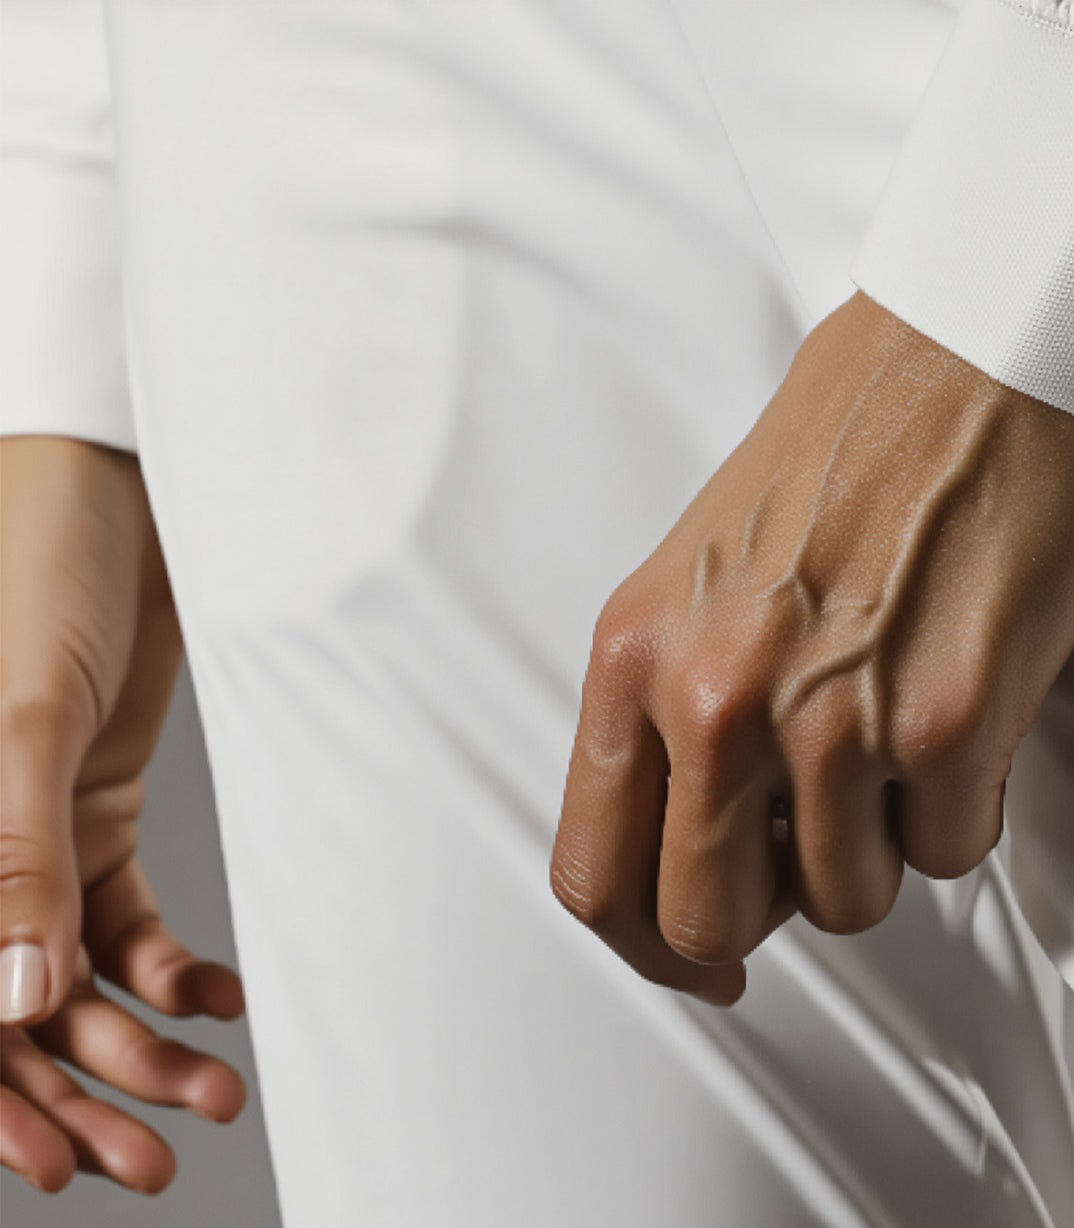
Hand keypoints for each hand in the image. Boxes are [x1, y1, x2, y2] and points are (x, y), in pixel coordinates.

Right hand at [0, 437, 246, 1191]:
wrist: (123, 489)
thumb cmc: (42, 568)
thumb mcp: (25, 716)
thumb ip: (15, 861)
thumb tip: (19, 1006)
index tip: (55, 1170)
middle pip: (5, 1010)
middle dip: (76, 1094)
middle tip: (156, 1160)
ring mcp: (25, 838)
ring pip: (70, 979)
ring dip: (137, 1043)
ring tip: (214, 1094)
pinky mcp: (90, 811)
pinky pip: (123, 918)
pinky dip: (172, 968)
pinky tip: (223, 1001)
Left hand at [552, 292, 1073, 1003]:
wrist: (982, 347)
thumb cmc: (860, 435)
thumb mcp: (704, 564)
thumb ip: (676, 698)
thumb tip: (698, 835)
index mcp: (637, 652)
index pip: (595, 875)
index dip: (652, 948)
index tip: (705, 961)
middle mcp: (716, 696)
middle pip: (710, 921)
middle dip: (774, 909)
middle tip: (825, 856)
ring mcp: (831, 719)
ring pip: (847, 899)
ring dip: (885, 845)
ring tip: (908, 735)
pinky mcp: (947, 724)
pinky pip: (953, 853)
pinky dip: (966, 807)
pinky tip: (970, 709)